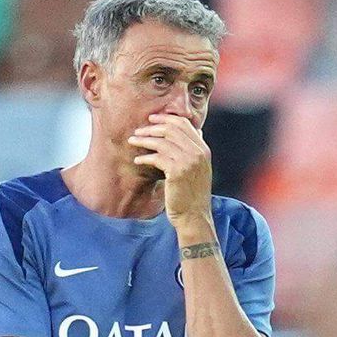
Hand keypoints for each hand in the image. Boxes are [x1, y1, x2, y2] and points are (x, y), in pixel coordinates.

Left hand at [130, 114, 212, 228]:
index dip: (166, 119)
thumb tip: (196, 132)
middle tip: (138, 130)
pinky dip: (145, 158)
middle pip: (172, 129)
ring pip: (162, 142)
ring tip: (132, 141)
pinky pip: (157, 158)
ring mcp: (189, 161)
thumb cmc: (192, 195)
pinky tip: (137, 161)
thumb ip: (194, 151)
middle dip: (152, 128)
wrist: (194, 217)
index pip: (184, 124)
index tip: (151, 119)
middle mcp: (198, 153)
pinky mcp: (177, 172)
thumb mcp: (199, 169)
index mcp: (203, 150)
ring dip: (144, 140)